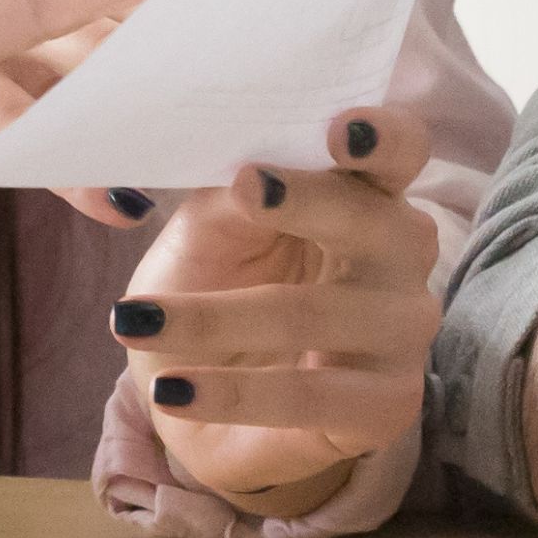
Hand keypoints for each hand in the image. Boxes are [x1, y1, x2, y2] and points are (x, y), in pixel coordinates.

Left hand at [112, 107, 439, 516]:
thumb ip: (228, 194)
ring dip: (219, 316)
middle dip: (311, 201)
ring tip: (136, 320)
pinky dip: (232, 394)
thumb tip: (244, 170)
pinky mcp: (384, 408)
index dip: (381, 137)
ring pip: (320, 314)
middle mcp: (400, 260)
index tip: (338, 130)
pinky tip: (173, 390)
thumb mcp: (204, 230)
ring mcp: (401, 335)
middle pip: (380, 224)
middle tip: (246, 188)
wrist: (188, 390)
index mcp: (365, 195)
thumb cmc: (211, 286)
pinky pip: (309, 397)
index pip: (399, 151)